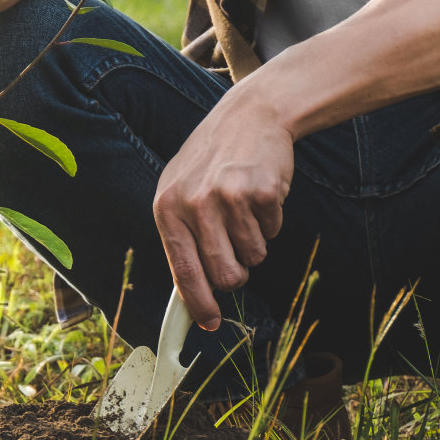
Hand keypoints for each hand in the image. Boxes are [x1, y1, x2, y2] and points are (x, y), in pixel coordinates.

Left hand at [152, 90, 294, 330]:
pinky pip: (273, 232)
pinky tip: (259, 193)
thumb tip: (189, 294)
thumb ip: (181, 239)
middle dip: (237, 274)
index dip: (200, 304)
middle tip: (237, 252)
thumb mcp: (180, 192)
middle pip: (226, 275)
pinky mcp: (262, 191)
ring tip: (244, 210)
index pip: (184, 271)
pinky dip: (270, 221)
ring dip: (255, 243)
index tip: (210, 324)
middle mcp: (194, 204)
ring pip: (254, 257)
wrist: (249, 115)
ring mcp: (229, 197)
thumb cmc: (211, 161)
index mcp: (167, 208)